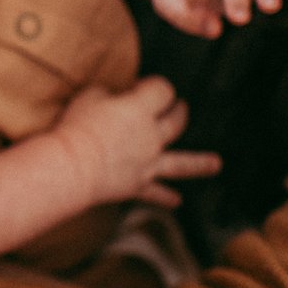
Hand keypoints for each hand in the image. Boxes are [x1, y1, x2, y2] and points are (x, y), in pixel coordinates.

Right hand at [50, 76, 220, 208]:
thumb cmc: (77, 128)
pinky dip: (166, 197)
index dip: (153, 85)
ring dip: (199, 163)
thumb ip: (107, 94)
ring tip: (215, 164)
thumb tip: (114, 97)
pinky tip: (177, 201)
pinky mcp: (137, 185)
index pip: (161, 90)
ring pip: (180, 162)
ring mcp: (148, 163)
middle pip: (176, 121)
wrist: (72, 167)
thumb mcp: (88, 97)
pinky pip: (155, 192)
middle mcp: (152, 136)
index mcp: (141, 109)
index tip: (140, 85)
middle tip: (181, 107)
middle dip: (179, 111)